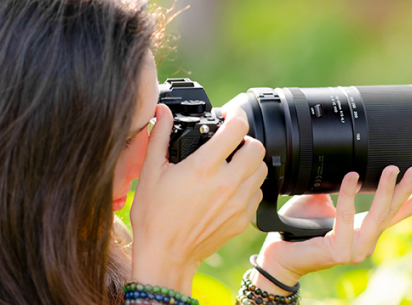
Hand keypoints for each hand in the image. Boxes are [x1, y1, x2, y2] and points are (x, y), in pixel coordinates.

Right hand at [130, 104, 266, 294]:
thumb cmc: (154, 217)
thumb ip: (159, 137)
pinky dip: (249, 185)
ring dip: (250, 162)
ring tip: (232, 164)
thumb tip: (163, 112)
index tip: (228, 115)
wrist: (165, 256)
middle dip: (245, 139)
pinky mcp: (243, 218)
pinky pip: (258, 193)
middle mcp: (227, 183)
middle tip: (230, 143)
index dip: (235, 115)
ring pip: (261, 170)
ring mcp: (238, 202)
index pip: (237, 128)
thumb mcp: (150, 172)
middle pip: (257, 147)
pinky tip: (232, 187)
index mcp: (204, 167)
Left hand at [251, 166, 411, 295]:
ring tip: (392, 169)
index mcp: (366, 228)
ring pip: (378, 216)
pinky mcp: (341, 251)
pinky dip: (349, 196)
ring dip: (386, 191)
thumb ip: (341, 188)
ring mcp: (356, 249)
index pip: (399, 212)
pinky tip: (352, 178)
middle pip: (394, 212)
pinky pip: (346, 218)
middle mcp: (366, 240)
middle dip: (408, 189)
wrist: (280, 252)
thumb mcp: (325, 201)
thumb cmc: (300, 227)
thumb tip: (350, 163)